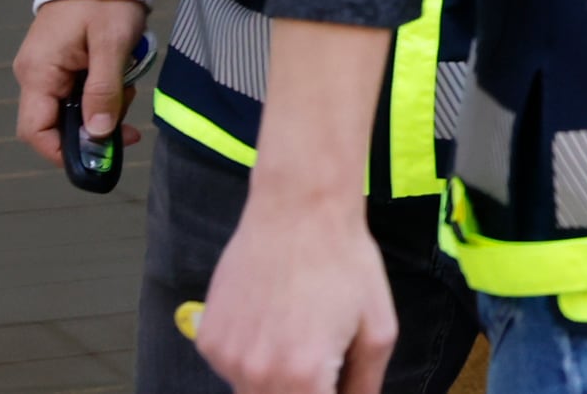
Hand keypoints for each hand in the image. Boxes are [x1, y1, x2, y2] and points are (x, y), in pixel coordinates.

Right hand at [11, 0, 145, 167]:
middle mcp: (34, 74)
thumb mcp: (112, 44)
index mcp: (38, 73)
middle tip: (128, 117)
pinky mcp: (61, 57)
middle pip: (56, 122)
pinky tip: (122, 74)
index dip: (62, 152)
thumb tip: (97, 135)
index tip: (99, 158)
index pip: (35, 131)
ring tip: (129, 83)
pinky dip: (101, 89)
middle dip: (93, 126)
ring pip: (71, 105)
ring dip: (102, 104)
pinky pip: (77, 87)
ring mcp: (46, 65)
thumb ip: (104, 91)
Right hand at [191, 177, 395, 393]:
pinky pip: (231, 370)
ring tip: (296, 332)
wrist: (298, 211)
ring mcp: (227, 359)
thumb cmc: (344, 264)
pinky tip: (271, 321)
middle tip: (318, 353)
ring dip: (274, 381)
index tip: (331, 382)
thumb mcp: (378, 328)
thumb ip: (365, 384)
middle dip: (303, 391)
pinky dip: (250, 359)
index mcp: (303, 376)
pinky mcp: (208, 341)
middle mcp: (258, 375)